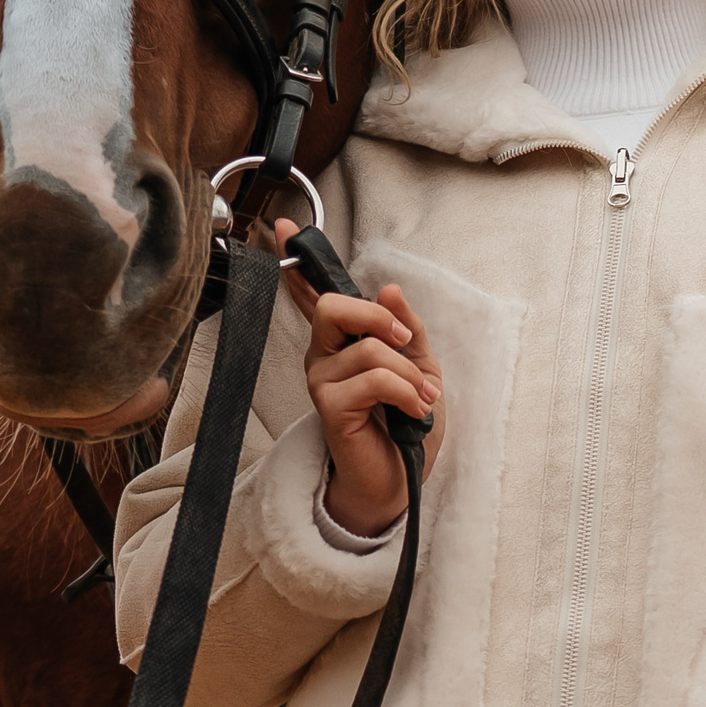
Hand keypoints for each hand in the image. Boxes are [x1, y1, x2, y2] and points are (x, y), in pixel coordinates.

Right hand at [274, 219, 444, 538]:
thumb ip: (405, 328)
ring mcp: (322, 380)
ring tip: (422, 400)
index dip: (297, 259)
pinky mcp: (330, 407)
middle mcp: (323, 356)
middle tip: (402, 342)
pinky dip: (408, 393)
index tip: (283, 225)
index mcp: (343, 342)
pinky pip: (375, 378)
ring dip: (410, 375)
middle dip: (375, 317)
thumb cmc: (406, 426)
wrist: (403, 481)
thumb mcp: (420, 367)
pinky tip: (416, 411)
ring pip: (368, 348)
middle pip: (333, 306)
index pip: (313, 294)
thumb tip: (389, 289)